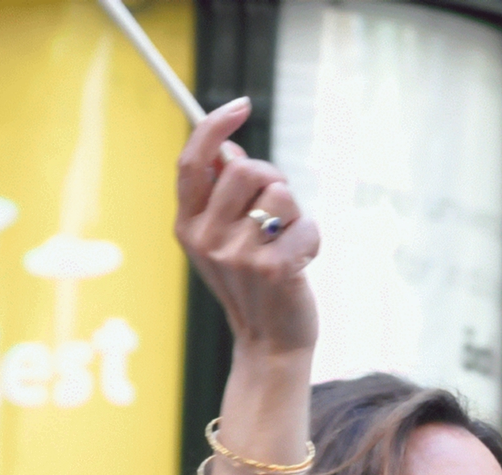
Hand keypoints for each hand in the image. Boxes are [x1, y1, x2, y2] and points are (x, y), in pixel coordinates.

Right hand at [175, 98, 319, 355]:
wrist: (271, 343)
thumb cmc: (255, 284)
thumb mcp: (225, 240)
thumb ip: (222, 196)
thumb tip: (231, 147)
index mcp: (187, 225)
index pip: (193, 162)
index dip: (216, 127)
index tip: (242, 105)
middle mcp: (205, 238)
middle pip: (244, 168)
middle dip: (273, 177)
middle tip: (280, 208)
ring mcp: (237, 256)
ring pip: (280, 192)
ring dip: (295, 212)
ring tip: (289, 242)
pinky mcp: (272, 270)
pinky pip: (306, 223)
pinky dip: (314, 238)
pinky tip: (304, 262)